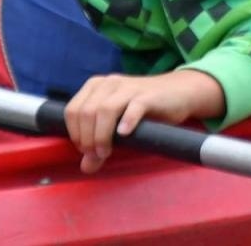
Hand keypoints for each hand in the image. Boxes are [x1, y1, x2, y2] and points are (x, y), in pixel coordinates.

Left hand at [64, 69, 224, 173]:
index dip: (75, 134)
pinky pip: (133, 108)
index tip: (85, 150)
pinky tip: (125, 134)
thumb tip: (86, 167)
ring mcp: (129, 87)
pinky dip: (126, 122)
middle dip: (87, 138)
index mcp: (96, 86)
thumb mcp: (117, 125)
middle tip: (97, 155)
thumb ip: (99, 142)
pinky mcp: (148, 96)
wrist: (178, 93)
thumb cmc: (143, 109)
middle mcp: (109, 83)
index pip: (72, 110)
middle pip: (86, 112)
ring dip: (101, 135)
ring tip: (106, 152)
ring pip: (104, 110)